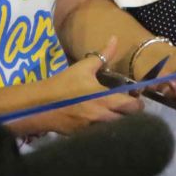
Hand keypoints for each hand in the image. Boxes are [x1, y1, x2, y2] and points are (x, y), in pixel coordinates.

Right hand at [28, 50, 146, 132]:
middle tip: (124, 104)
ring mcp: (94, 130)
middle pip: (127, 120)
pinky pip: (101, 134)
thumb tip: (115, 39)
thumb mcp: (83, 68)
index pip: (133, 107)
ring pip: (114, 128)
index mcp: (105, 100)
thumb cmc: (63, 84)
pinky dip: (103, 128)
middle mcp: (103, 117)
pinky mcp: (84, 137)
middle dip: (129, 113)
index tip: (134, 97)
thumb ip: (103, 55)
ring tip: (112, 112)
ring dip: (117, 120)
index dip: (137, 102)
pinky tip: (97, 119)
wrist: (39, 105)